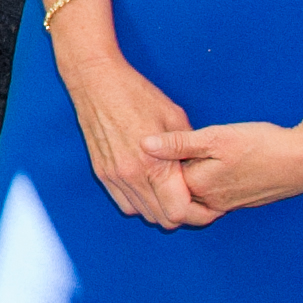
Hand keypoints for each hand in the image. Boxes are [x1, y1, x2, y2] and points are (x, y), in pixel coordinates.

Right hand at [60, 46, 205, 228]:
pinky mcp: (102, 173)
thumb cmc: (138, 95)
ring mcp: (114, 177)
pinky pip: (125, 203)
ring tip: (170, 191)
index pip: (179, 212)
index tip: (205, 203)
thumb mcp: (174, 117)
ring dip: (159, 208)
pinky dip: (140, 202)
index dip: (196, 212)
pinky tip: (148, 186)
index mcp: (154, 165)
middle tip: (191, 198)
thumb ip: (188, 150)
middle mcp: (132, 176)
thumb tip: (201, 169)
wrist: (97, 83)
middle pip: (162, 219)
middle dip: (181, 212)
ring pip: (143, 214)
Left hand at [148, 116, 302, 215]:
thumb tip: (143, 144)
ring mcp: (228, 204)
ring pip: (196, 195)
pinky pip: (214, 196)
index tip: (153, 138)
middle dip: (168, 174)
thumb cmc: (263, 145)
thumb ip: (179, 144)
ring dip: (189, 177)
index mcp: (199, 187)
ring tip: (189, 152)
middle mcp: (211, 202)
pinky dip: (207, 182)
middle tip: (166, 148)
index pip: (162, 180)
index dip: (155, 160)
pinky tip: (212, 162)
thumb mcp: (217, 138)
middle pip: (177, 191)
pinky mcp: (243, 200)